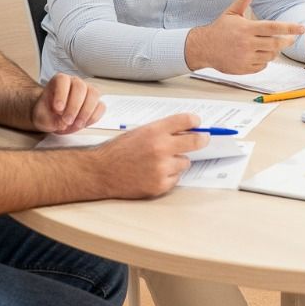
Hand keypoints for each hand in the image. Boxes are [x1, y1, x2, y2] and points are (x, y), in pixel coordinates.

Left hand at [29, 74, 103, 134]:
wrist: (52, 118)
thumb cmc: (46, 113)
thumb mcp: (41, 117)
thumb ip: (49, 119)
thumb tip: (63, 123)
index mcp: (59, 80)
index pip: (63, 80)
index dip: (61, 94)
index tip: (57, 109)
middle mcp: (75, 82)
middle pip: (80, 87)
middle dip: (74, 106)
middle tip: (67, 121)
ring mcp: (87, 91)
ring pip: (94, 94)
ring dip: (86, 111)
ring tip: (77, 125)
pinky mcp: (96, 103)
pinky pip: (101, 107)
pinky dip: (93, 117)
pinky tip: (84, 124)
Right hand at [91, 114, 207, 198]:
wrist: (101, 172)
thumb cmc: (117, 151)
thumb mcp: (139, 133)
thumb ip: (160, 131)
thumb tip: (183, 130)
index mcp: (154, 131)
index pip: (185, 121)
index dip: (194, 121)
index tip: (198, 123)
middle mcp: (160, 148)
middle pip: (195, 141)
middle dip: (201, 139)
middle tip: (203, 139)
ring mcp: (162, 168)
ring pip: (185, 162)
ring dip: (177, 161)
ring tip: (158, 162)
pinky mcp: (160, 185)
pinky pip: (176, 178)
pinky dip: (169, 176)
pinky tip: (153, 173)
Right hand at [185, 0, 304, 73]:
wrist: (203, 48)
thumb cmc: (219, 29)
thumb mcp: (231, 12)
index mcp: (247, 28)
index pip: (273, 28)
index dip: (289, 28)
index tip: (301, 28)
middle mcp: (247, 43)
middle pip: (275, 44)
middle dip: (286, 41)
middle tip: (290, 39)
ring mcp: (246, 57)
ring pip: (270, 56)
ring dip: (275, 52)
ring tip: (272, 46)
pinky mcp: (244, 69)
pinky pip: (262, 66)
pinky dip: (265, 61)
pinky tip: (260, 54)